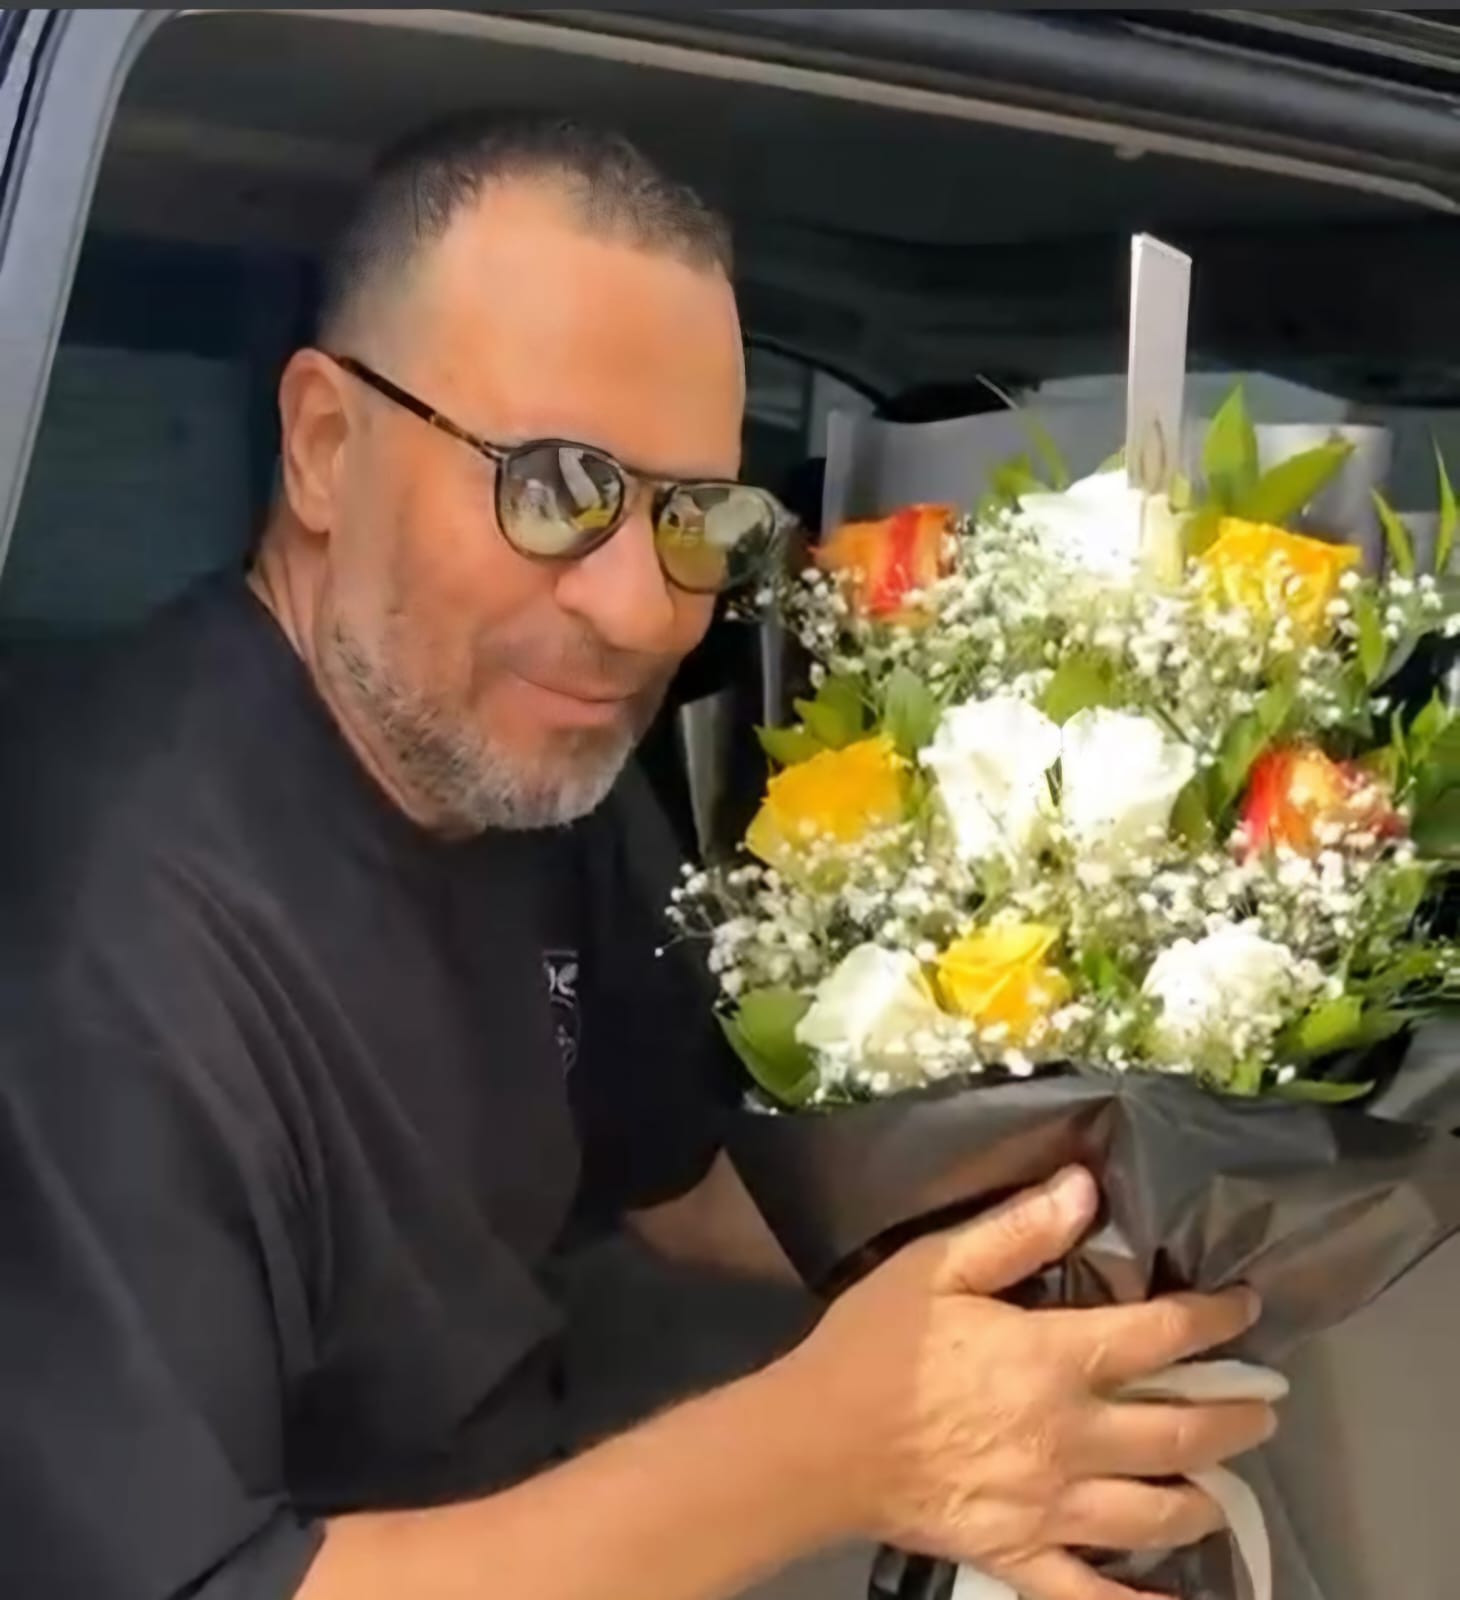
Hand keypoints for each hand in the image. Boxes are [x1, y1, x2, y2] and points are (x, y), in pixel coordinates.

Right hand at [778, 1168, 1273, 1599]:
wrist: (817, 1443)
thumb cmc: (877, 1344)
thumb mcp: (938, 1266)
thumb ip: (1016, 1229)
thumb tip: (1086, 1189)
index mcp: (1052, 1359)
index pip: (1162, 1337)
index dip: (1215, 1319)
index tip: (1245, 1307)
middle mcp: (1070, 1437)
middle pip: (1182, 1432)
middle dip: (1235, 1415)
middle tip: (1263, 1404)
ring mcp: (1052, 1508)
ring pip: (1158, 1513)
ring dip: (1205, 1495)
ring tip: (1224, 1481)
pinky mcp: (1021, 1557)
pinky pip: (1094, 1596)